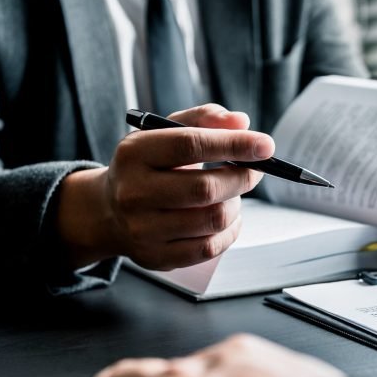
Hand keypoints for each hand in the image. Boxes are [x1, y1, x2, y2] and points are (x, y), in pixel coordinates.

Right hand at [57, 104, 274, 269]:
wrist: (110, 210)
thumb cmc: (148, 166)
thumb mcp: (165, 133)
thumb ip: (203, 120)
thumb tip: (241, 122)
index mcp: (134, 153)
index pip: (191, 145)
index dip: (234, 145)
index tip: (266, 146)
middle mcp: (133, 192)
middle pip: (205, 188)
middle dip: (241, 178)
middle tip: (254, 171)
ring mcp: (142, 229)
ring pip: (213, 220)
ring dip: (236, 205)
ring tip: (232, 194)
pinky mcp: (156, 257)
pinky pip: (209, 248)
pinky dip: (229, 231)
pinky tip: (226, 218)